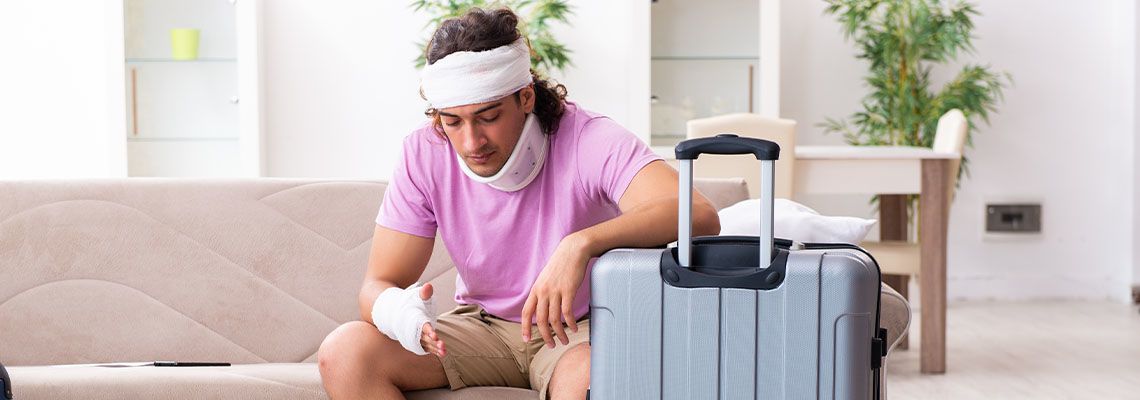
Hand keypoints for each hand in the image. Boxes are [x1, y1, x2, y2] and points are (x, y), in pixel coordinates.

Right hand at [416, 283, 445, 356]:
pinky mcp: (418, 341)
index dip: (428, 330)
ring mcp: (416, 337)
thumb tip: (428, 285)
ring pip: (425, 344)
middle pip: (424, 338)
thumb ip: (424, 294)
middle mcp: (414, 331)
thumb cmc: (410, 304)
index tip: (434, 334)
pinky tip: (442, 353)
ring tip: (444, 352)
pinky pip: (425, 347)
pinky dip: (433, 350)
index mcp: (415, 320)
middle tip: (443, 346)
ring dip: (434, 348)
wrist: (395, 313)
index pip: (422, 326)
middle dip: (433, 342)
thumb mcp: (416, 297)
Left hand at [521, 234, 590, 348]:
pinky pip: (567, 313)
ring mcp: (555, 291)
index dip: (525, 327)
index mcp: (536, 289)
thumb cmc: (561, 264)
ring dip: (560, 333)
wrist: (573, 250)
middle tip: (552, 345)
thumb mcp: (545, 278)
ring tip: (564, 340)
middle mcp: (543, 292)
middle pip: (541, 320)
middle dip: (545, 336)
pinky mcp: (568, 291)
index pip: (527, 312)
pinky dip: (570, 324)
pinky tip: (573, 328)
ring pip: (555, 320)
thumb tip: (542, 307)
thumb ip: (542, 292)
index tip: (526, 340)